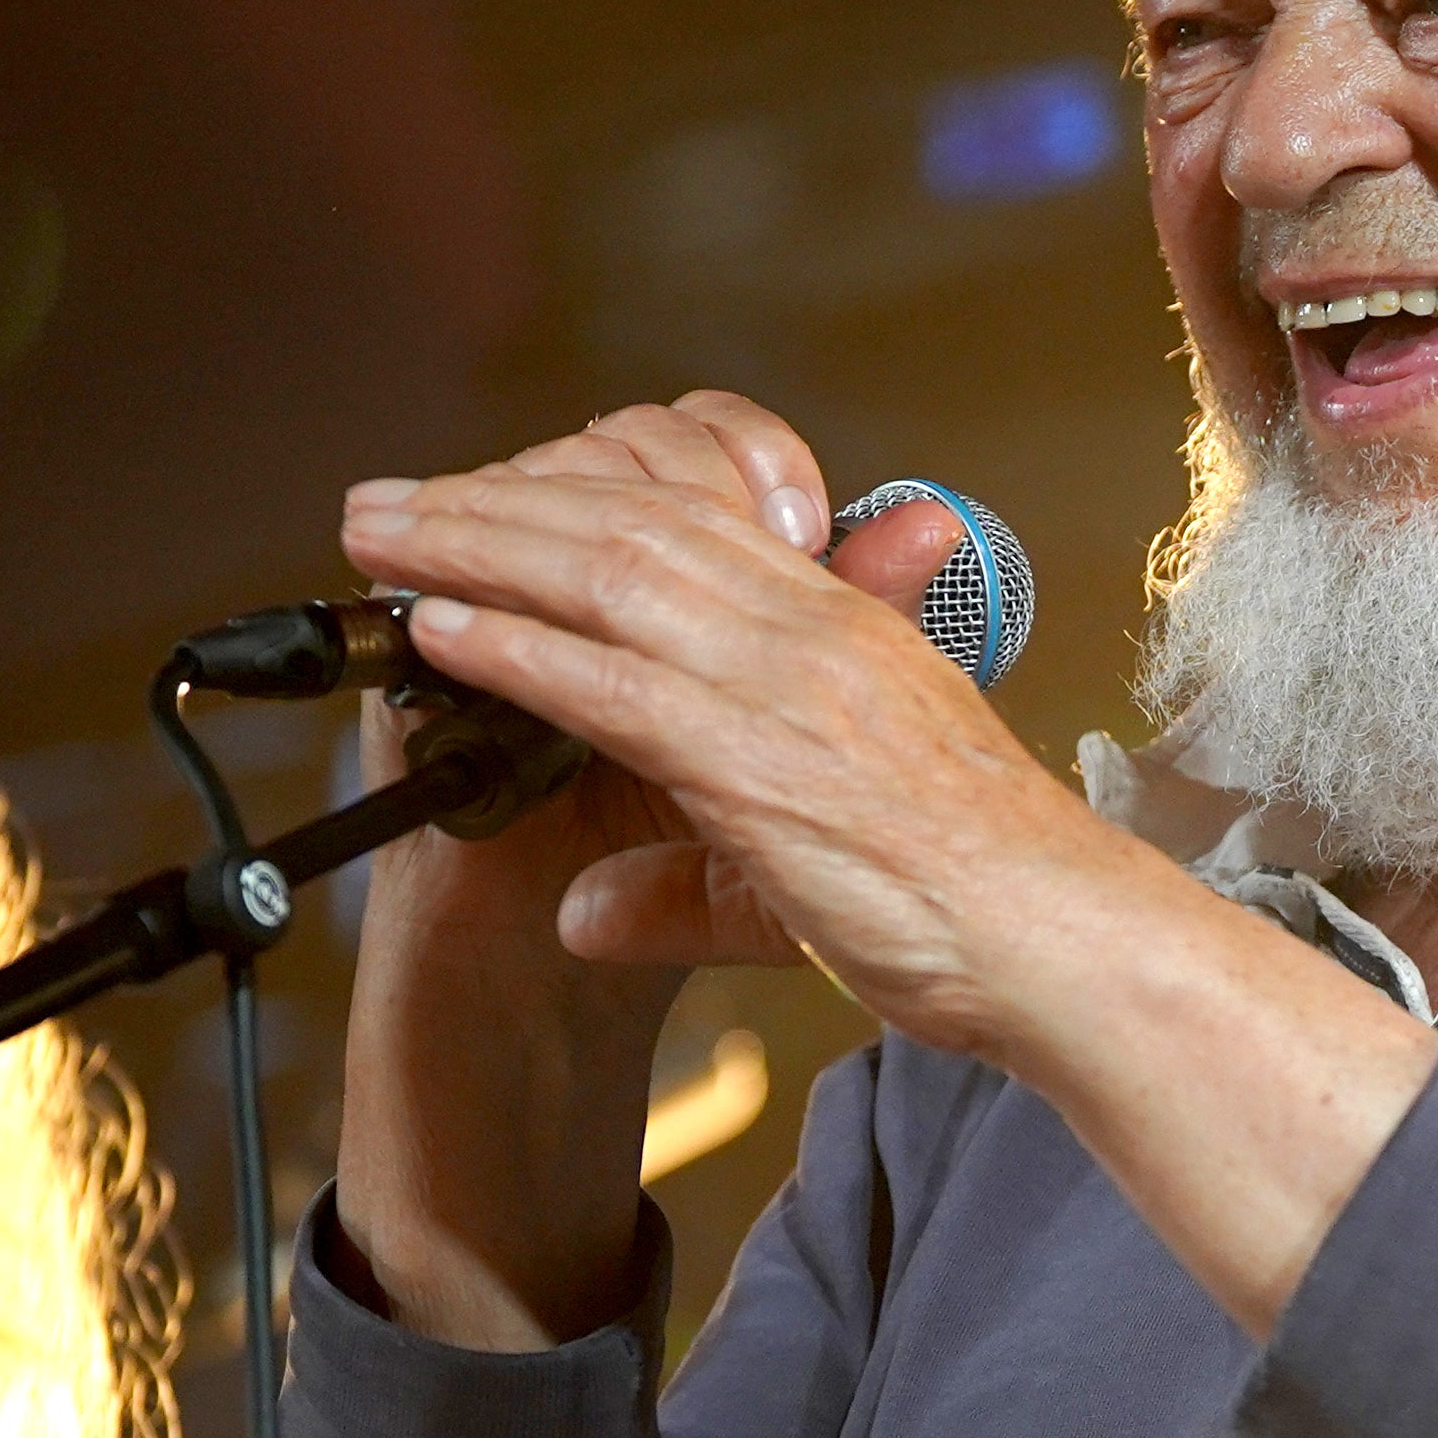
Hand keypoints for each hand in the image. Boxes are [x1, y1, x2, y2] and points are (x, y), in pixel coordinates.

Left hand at [341, 394, 959, 979]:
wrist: (1058, 940)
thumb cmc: (970, 901)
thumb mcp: (814, 860)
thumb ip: (685, 877)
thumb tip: (583, 910)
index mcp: (836, 626)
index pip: (689, 517)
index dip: (570, 497)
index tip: (482, 504)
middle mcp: (807, 628)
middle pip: (624, 521)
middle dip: (490, 503)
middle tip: (386, 502)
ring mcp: (784, 684)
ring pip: (605, 574)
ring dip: (476, 547)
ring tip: (379, 538)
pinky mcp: (760, 761)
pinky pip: (615, 683)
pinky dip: (519, 647)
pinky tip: (442, 628)